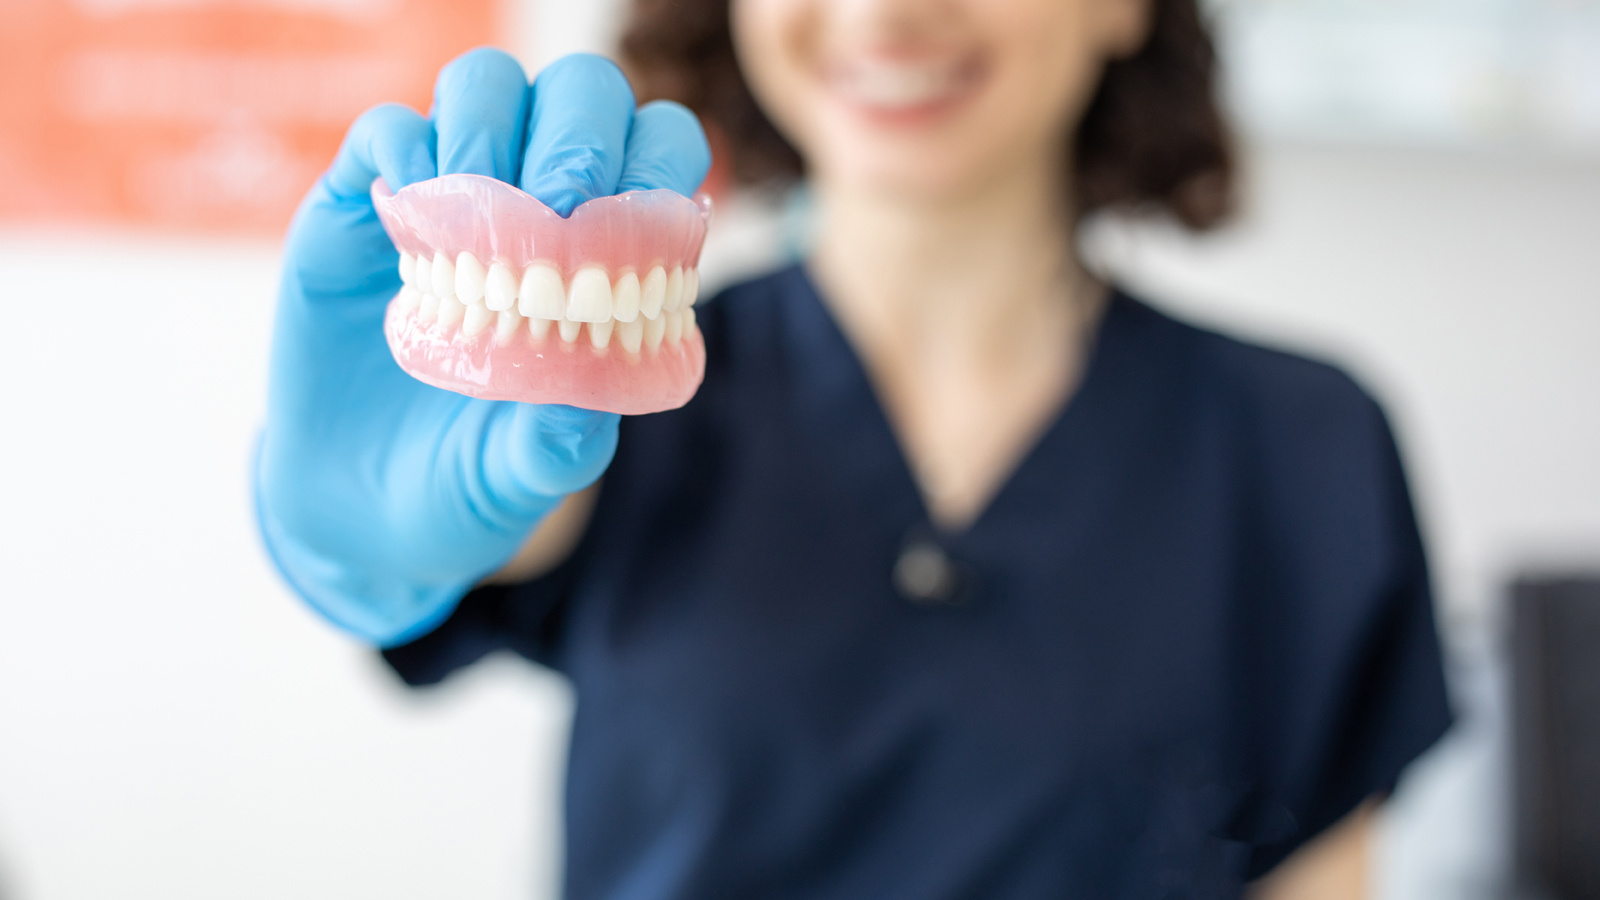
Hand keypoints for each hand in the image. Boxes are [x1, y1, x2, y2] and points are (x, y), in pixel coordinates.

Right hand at [256, 49, 711, 645]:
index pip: (658, 155)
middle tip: (558, 203)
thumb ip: (555, 450)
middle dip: (580, 132)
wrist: (350, 516)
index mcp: (606, 259)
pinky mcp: (362, 208)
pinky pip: (388, 130)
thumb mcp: (515, 484)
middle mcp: (533, 208)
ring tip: (478, 212)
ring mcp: (449, 200)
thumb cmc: (461, 490)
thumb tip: (588, 412)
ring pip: (487, 87)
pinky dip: (405, 151)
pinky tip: (409, 219)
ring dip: (490, 127)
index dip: (658, 163)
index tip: (633, 221)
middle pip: (581, 95)